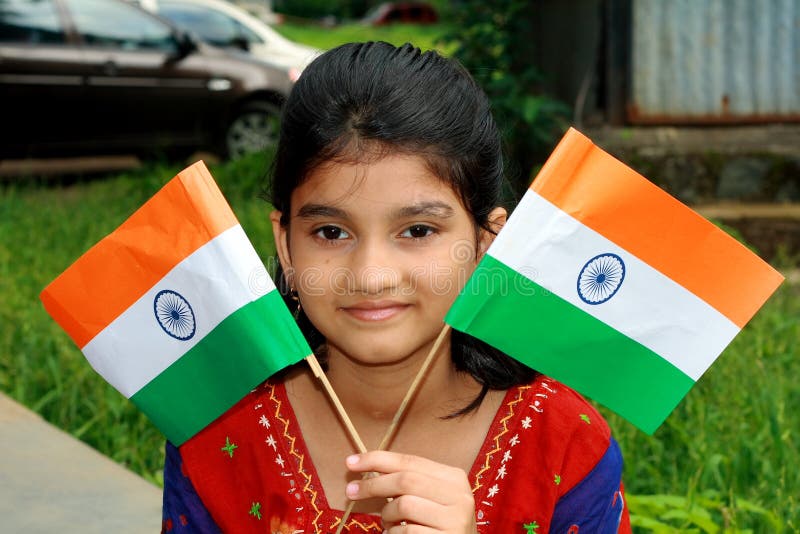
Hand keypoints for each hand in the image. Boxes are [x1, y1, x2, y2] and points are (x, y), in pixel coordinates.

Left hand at [344, 451, 477, 532]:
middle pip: (405, 480)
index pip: (411, 460)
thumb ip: (407, 482)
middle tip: (351, 491)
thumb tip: (366, 467)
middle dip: (373, 484)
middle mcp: (459, 496)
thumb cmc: (437, 523)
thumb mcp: (429, 497)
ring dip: (386, 515)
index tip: (351, 462)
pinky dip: (393, 533)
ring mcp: (455, 520)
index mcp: (454, 477)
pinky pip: (406, 531)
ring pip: (404, 505)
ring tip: (389, 522)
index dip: (378, 459)